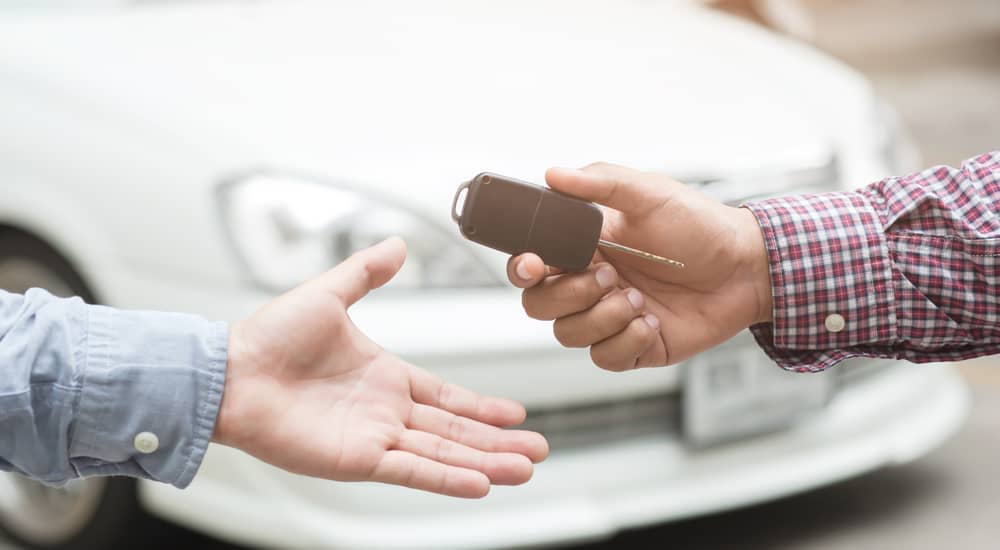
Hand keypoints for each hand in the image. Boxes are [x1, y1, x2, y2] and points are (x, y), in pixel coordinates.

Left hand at [214, 237, 547, 497]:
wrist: (230, 372)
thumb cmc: (269, 336)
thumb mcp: (329, 293)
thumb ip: (366, 271)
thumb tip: (397, 243)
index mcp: (384, 375)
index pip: (446, 395)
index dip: (481, 406)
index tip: (514, 413)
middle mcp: (385, 410)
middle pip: (455, 430)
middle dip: (498, 441)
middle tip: (537, 449)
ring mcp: (373, 437)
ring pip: (442, 453)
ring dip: (485, 462)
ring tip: (523, 469)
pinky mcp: (356, 458)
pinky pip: (411, 469)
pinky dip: (446, 478)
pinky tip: (480, 482)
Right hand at [509, 163, 771, 370]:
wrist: (746, 268)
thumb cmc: (699, 226)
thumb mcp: (650, 193)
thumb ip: (599, 183)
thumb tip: (553, 174)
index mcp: (583, 247)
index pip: (530, 264)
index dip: (522, 268)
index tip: (535, 263)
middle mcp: (589, 284)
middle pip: (539, 304)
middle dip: (569, 294)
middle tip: (610, 275)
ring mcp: (609, 317)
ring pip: (568, 334)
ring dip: (602, 317)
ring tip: (639, 299)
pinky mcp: (634, 347)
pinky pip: (605, 358)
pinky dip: (627, 341)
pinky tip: (652, 321)